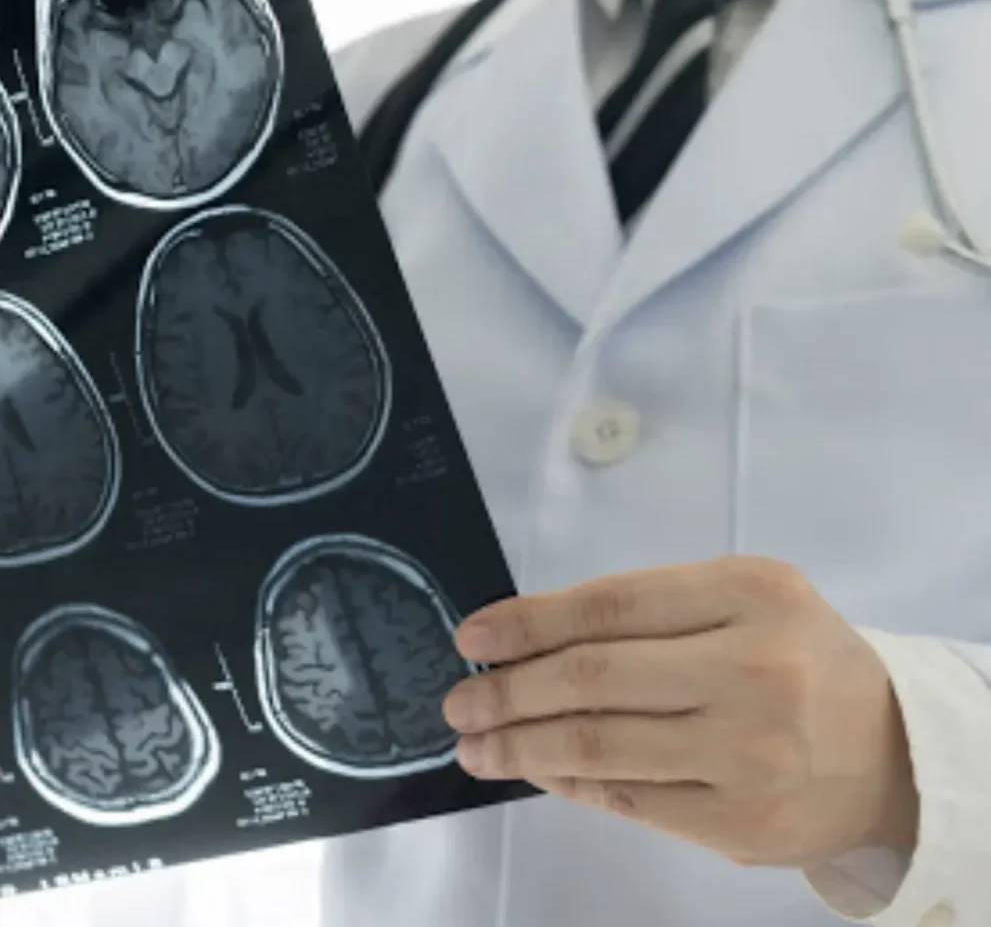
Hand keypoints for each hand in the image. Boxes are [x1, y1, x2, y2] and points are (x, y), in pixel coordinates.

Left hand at [443, 557, 918, 868]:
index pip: (610, 605)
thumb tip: (533, 646)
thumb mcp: (741, 601)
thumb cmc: (798, 657)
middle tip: (459, 702)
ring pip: (600, 746)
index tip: (474, 636)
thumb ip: (648, 615)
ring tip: (475, 744)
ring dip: (521, 746)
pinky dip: (569, 783)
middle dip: (508, 691)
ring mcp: (749, 753)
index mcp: (751, 593)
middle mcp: (754, 669)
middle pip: (594, 678)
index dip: (529, 621)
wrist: (891, 749)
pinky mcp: (742, 823)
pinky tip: (535, 771)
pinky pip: (628, 799)